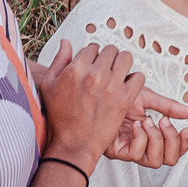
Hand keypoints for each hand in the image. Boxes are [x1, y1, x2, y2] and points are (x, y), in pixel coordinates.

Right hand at [34, 41, 142, 170]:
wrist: (73, 144)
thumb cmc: (58, 117)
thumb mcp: (48, 86)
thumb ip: (59, 61)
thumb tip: (66, 41)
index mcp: (76, 69)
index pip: (92, 47)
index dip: (93, 56)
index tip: (93, 66)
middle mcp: (94, 75)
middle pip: (110, 50)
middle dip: (108, 58)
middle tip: (106, 70)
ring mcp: (111, 87)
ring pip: (126, 58)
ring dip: (122, 64)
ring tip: (117, 75)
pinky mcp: (124, 100)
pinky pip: (138, 77)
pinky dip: (134, 80)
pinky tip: (126, 87)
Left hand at [105, 87, 187, 167]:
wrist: (97, 92)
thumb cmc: (116, 96)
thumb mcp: (147, 98)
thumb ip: (169, 107)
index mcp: (151, 135)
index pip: (174, 150)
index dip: (183, 144)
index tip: (185, 128)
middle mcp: (143, 145)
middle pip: (169, 160)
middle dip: (171, 140)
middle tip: (164, 121)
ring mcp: (130, 150)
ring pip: (154, 161)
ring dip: (156, 139)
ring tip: (148, 121)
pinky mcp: (117, 151)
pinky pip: (136, 154)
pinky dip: (141, 138)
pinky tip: (136, 124)